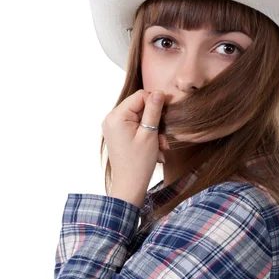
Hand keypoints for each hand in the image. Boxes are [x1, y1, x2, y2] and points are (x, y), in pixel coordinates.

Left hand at [101, 89, 167, 205]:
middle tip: (163, 139)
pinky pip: (135, 127)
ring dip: (153, 131)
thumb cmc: (139, 163)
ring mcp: (113, 127)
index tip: (167, 117)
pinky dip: (147, 136)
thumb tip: (159, 92)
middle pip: (140, 107)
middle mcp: (111, 119)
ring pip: (140, 118)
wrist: (129, 186)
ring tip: (160, 147)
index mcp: (116, 116)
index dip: (156, 104)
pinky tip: (155, 150)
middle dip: (155, 122)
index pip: (141, 96)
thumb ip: (154, 110)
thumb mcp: (150, 133)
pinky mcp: (117, 134)